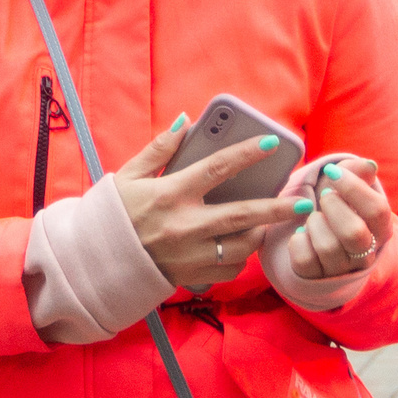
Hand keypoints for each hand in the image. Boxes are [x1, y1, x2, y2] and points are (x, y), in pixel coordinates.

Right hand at [115, 116, 311, 289]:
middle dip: (278, 208)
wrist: (94, 263)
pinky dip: (238, 257)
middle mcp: (184, 226)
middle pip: (243, 215)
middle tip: (303, 202)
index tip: (270, 144)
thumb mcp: (128, 176)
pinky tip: (239, 246)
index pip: (216, 168)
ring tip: (269, 222)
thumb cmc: (112, 215)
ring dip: (260, 233)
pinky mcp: (191, 276)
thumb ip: (158, 149)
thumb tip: (185, 122)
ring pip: (242, 246)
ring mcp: (190, 254)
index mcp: (170, 194)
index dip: (245, 154)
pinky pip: (228, 268)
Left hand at [286, 159, 397, 279]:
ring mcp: (341, 269)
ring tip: (313, 218)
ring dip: (314, 224)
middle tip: (324, 197)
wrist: (316, 236)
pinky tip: (302, 234)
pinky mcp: (315, 277)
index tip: (333, 173)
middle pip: (354, 233)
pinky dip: (298, 241)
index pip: (377, 210)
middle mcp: (366, 254)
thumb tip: (368, 166)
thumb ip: (357, 172)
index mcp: (381, 230)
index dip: (353, 187)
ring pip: (328, 247)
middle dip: (333, 207)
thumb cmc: (336, 206)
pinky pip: (304, 260)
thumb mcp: (346, 187)